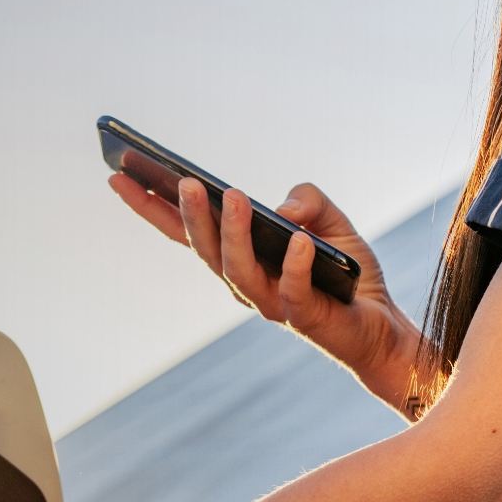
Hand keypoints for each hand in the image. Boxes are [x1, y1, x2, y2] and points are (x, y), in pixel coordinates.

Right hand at [109, 172, 426, 413]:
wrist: (382, 327)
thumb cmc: (347, 274)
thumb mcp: (330, 221)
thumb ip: (308, 200)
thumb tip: (283, 209)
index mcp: (241, 258)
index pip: (187, 231)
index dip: (151, 206)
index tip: (119, 174)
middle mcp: (246, 284)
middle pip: (205, 250)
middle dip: (189, 215)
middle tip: (182, 181)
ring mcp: (272, 304)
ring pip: (238, 271)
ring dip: (231, 233)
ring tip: (230, 195)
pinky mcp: (305, 317)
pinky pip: (294, 290)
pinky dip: (296, 264)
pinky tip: (300, 237)